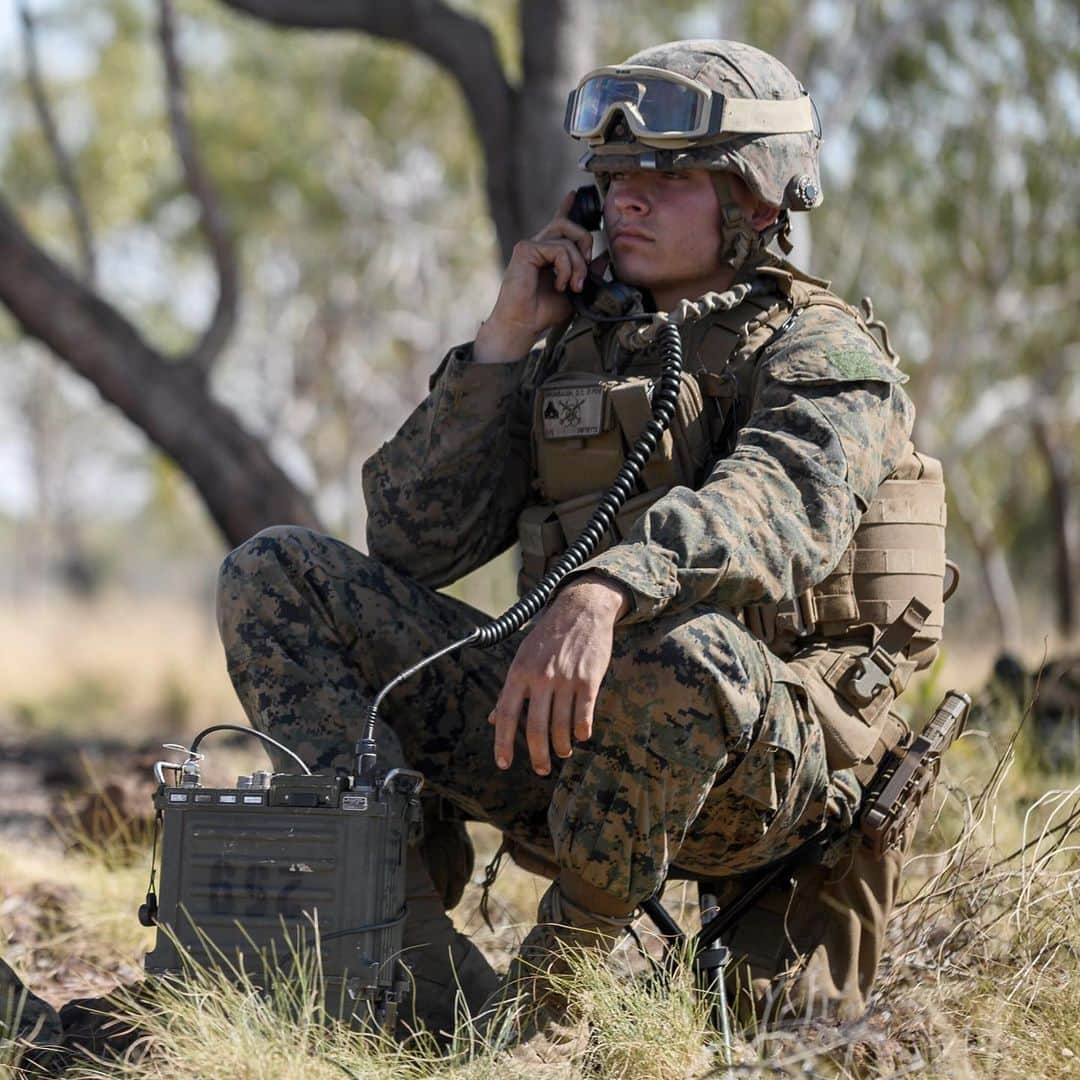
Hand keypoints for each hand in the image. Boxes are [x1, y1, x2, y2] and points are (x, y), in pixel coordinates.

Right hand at [473, 191, 596, 364]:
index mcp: (547, 254)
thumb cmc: (544, 313)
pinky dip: (566, 268)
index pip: (558, 223)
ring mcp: (530, 246)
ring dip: (578, 265)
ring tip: (574, 287)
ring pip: (567, 239)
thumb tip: (602, 257)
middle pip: (569, 225)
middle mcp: (538, 246)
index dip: (566, 207)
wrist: (523, 326)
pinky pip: (558, 248)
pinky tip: (561, 285)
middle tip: (586, 269)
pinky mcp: (525, 250)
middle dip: (586, 243)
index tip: (574, 194)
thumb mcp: (575, 292)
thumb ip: (588, 273)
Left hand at [489, 575, 629, 774]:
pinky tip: (581, 735)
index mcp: (519, 672)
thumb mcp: (522, 657)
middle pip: (535, 728)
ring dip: (562, 746)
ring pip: (562, 726)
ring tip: (563, 751)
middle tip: (542, 769)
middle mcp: (540, 677)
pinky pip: (584, 716)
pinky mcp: (589, 679)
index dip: (503, 742)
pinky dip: (582, 732)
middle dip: (538, 755)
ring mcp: (565, 678)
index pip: (505, 713)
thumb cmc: (548, 636)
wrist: (581, 609)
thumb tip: (493, 719)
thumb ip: (510, 689)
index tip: (503, 764)